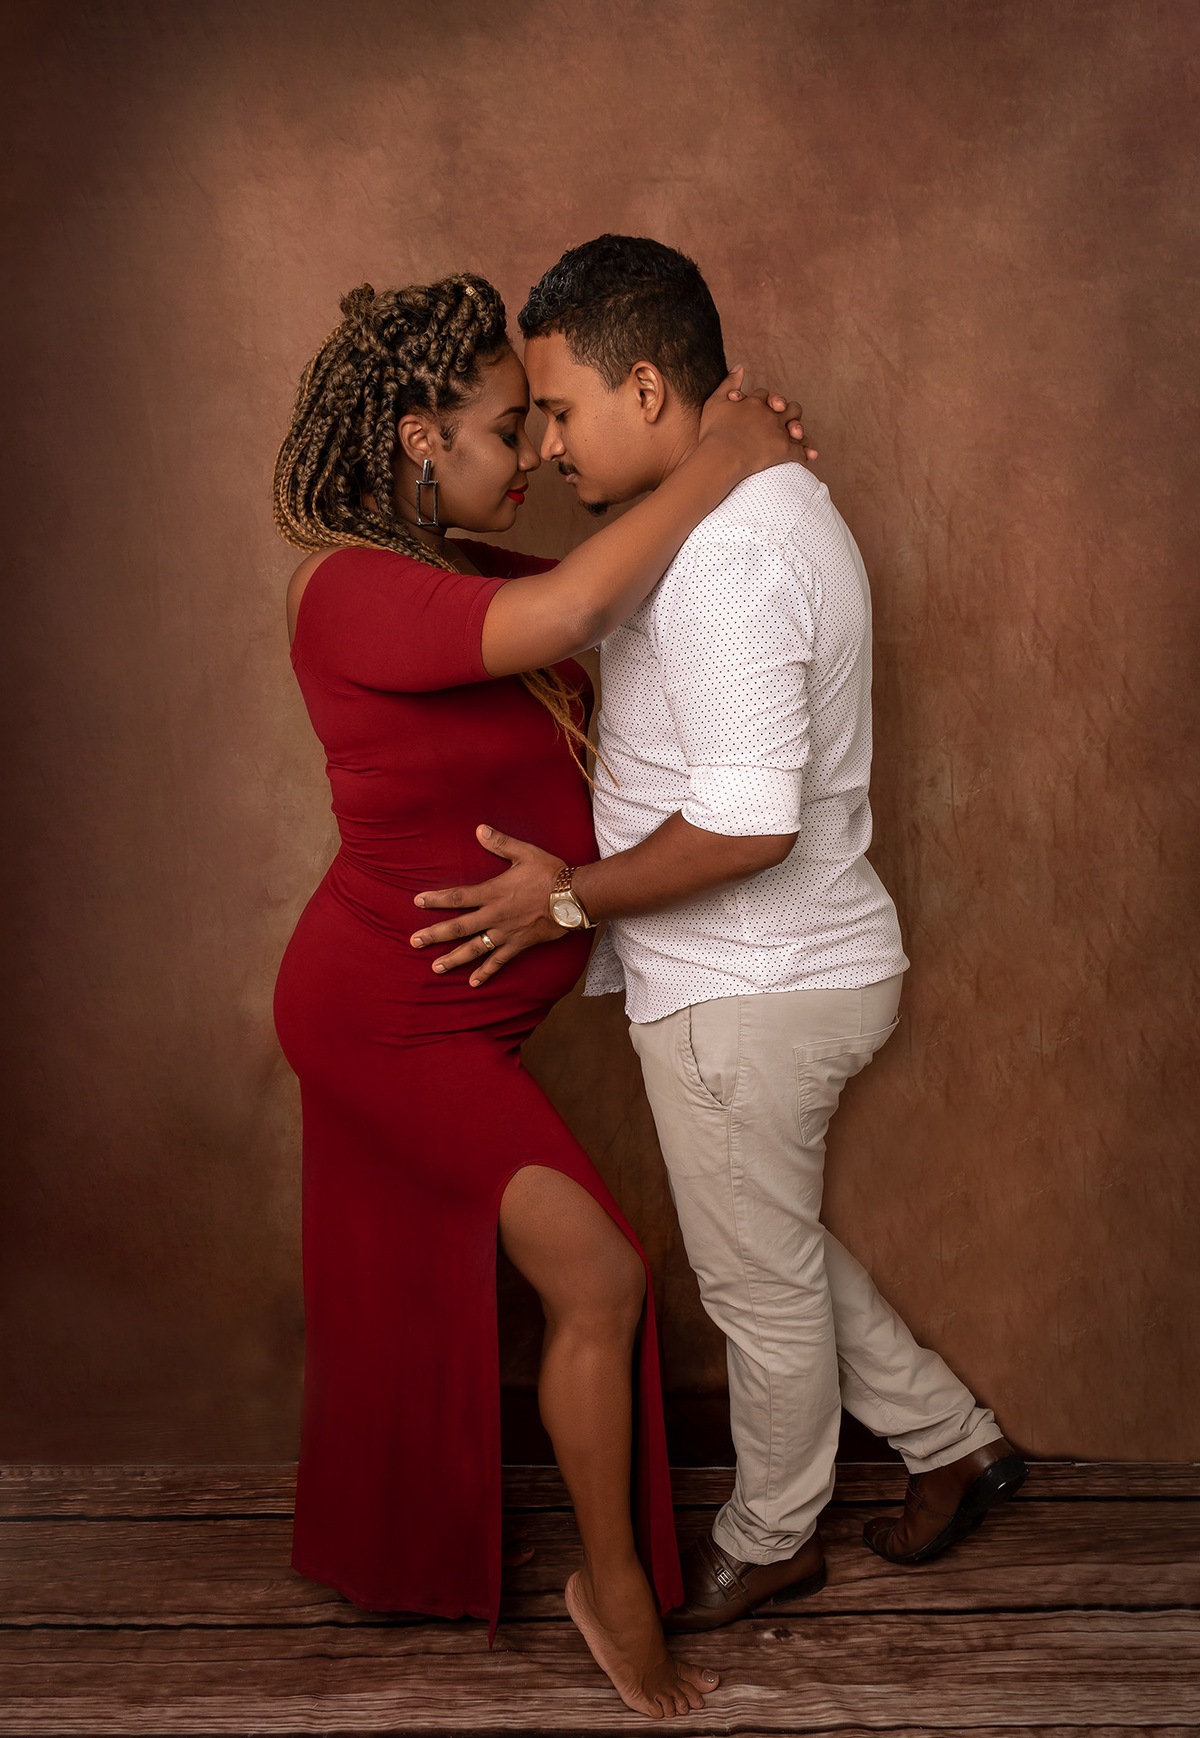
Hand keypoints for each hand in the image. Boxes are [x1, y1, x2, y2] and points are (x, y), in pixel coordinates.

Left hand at [410, 825, 568, 985]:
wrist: (574, 897)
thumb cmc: (550, 873)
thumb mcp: (525, 853)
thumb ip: (500, 843)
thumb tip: (479, 829)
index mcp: (493, 892)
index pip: (457, 897)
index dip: (436, 900)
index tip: (417, 902)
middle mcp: (495, 916)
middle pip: (458, 927)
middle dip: (435, 935)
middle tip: (414, 942)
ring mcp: (505, 933)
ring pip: (474, 949)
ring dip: (453, 958)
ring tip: (435, 967)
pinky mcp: (519, 945)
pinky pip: (499, 962)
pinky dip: (486, 972)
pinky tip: (473, 983)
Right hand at [699, 365, 817, 468]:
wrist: (721, 456)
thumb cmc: (714, 432)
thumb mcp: (715, 402)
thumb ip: (728, 383)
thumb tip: (740, 366)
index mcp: (755, 402)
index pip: (764, 395)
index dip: (762, 400)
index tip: (759, 407)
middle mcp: (770, 414)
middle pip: (787, 406)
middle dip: (786, 409)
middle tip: (780, 417)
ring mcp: (779, 432)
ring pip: (797, 426)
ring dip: (798, 429)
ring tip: (795, 435)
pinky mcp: (784, 450)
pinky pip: (800, 451)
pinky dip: (805, 454)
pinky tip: (805, 458)